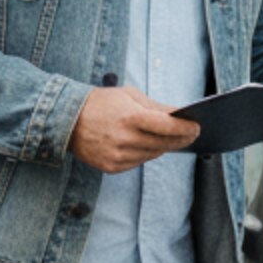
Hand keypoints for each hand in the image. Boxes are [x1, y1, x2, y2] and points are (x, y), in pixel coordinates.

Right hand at [70, 87, 199, 173]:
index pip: (168, 127)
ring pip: (152, 154)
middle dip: (180, 139)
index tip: (197, 127)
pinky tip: (148, 145)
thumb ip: (155, 106)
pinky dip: (145, 153)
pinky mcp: (112, 167)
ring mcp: (118, 156)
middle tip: (192, 135)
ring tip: (173, 140)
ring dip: (163, 146)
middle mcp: (125, 139)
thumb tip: (179, 115)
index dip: (185, 128)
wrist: (66, 120)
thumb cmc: (100, 102)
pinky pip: (138, 162)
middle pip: (164, 143)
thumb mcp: (129, 95)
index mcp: (131, 117)